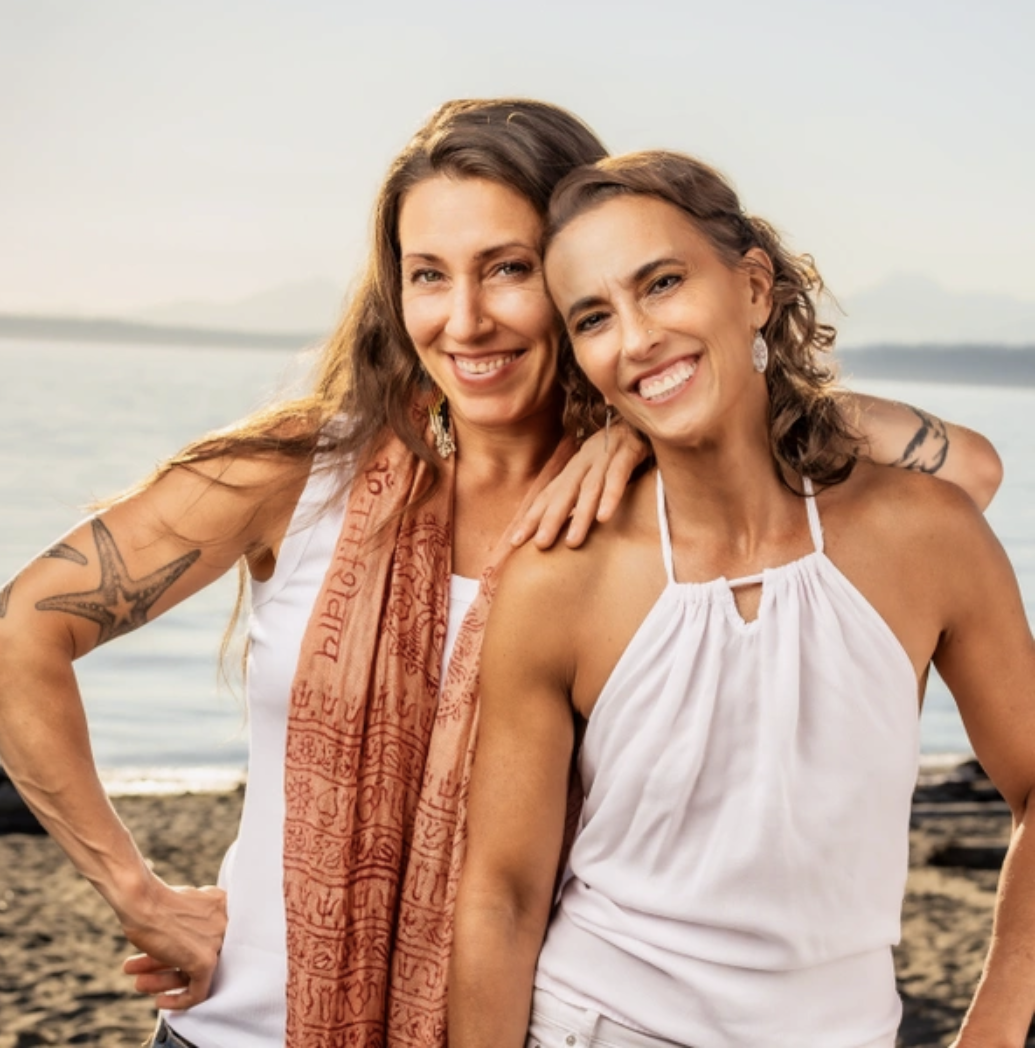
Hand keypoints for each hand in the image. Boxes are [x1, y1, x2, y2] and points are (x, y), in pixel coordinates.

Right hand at [118, 881, 226, 1009]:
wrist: (141, 900)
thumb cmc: (154, 900)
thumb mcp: (184, 904)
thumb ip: (197, 920)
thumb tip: (191, 943)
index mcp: (223, 906)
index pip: (210, 939)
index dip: (185, 953)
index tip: (168, 961)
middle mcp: (227, 924)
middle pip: (199, 955)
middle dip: (167, 966)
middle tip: (143, 971)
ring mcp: (217, 942)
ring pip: (195, 973)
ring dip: (165, 981)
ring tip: (140, 983)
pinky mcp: (205, 961)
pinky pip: (198, 992)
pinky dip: (178, 1001)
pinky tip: (160, 1001)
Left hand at [511, 423, 647, 548]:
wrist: (642, 416)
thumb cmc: (617, 452)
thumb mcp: (594, 471)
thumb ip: (579, 495)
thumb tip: (562, 526)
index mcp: (574, 469)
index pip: (548, 496)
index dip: (531, 518)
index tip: (514, 541)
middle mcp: (584, 462)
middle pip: (563, 493)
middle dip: (549, 519)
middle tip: (540, 545)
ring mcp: (604, 456)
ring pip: (589, 488)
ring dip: (580, 515)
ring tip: (573, 542)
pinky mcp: (627, 453)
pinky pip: (617, 476)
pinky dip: (610, 496)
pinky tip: (604, 517)